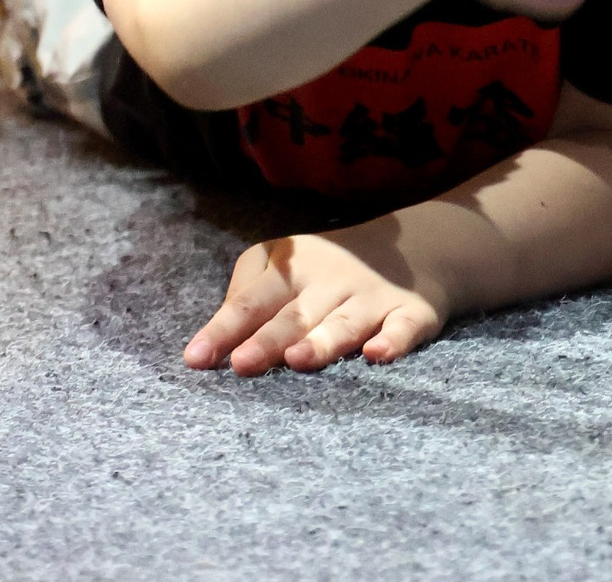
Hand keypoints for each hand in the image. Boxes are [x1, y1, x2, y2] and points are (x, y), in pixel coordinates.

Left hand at [184, 230, 442, 375]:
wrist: (415, 247)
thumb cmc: (327, 270)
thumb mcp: (284, 264)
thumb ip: (249, 293)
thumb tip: (220, 339)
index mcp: (292, 269)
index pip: (252, 300)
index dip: (224, 329)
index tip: (196, 358)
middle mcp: (330, 281)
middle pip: (295, 315)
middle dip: (268, 339)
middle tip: (243, 364)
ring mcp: (372, 298)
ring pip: (344, 324)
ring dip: (322, 341)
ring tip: (298, 360)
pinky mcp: (412, 313)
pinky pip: (403, 328)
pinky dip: (392, 340)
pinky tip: (376, 354)